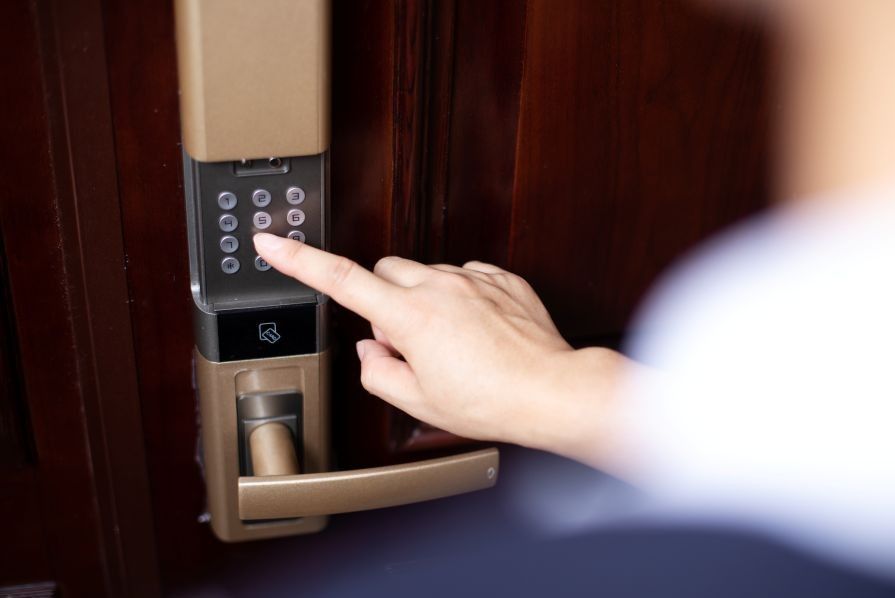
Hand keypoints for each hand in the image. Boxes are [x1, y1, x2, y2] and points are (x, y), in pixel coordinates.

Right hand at [253, 233, 626, 464]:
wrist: (550, 391)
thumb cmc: (490, 401)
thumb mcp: (418, 402)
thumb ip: (377, 373)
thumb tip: (371, 350)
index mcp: (409, 316)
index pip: (339, 278)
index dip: (298, 260)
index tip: (271, 242)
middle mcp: (439, 286)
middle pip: (384, 270)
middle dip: (382, 297)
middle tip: (403, 340)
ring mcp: (473, 278)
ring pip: (426, 273)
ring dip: (424, 299)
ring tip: (452, 343)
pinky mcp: (502, 278)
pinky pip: (466, 276)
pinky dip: (461, 297)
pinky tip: (479, 331)